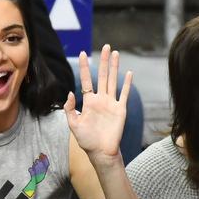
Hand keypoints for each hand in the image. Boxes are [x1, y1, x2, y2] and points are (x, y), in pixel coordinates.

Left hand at [64, 44, 131, 162]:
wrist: (101, 151)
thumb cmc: (86, 140)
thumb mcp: (73, 124)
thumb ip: (70, 109)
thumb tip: (70, 93)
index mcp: (88, 102)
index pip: (86, 80)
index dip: (84, 67)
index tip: (83, 53)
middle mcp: (100, 99)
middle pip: (102, 76)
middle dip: (104, 61)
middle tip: (106, 46)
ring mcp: (111, 103)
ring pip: (113, 81)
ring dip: (115, 67)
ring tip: (116, 54)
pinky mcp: (120, 110)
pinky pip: (124, 94)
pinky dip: (127, 84)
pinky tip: (129, 73)